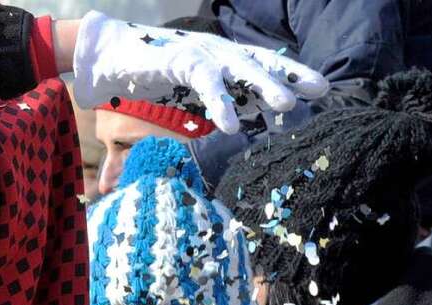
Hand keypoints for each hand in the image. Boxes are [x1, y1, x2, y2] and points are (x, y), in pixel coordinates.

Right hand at [69, 11, 328, 133]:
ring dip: (264, 86)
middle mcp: (218, 51)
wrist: (110, 56)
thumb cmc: (151, 75)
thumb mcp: (191, 89)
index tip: (321, 89)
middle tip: (318, 92)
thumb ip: (216, 100)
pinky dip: (219, 103)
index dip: (292, 73)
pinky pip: (205, 84)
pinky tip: (229, 126)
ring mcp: (200, 54)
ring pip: (240, 69)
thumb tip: (243, 122)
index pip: (264, 63)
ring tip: (286, 105)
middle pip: (260, 62)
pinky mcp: (180, 61)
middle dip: (289, 76)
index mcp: (223, 57)